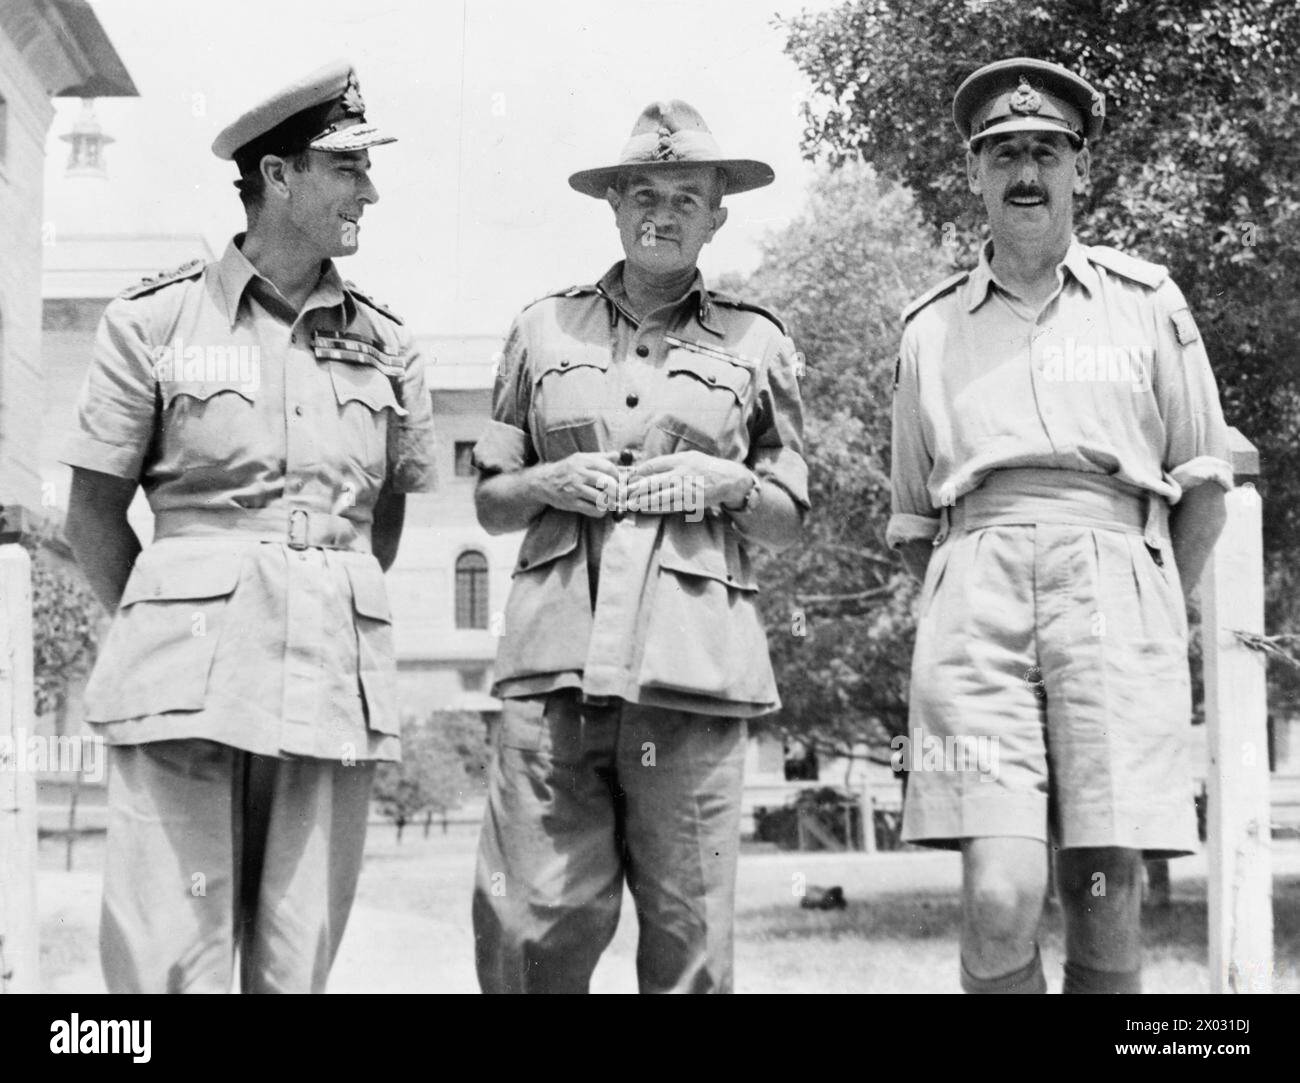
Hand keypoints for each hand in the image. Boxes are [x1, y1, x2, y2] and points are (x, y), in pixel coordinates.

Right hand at [532, 451, 621, 517]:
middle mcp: (579, 474)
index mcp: (583, 461)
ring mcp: (574, 489)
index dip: (618, 476)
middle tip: (619, 494)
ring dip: (610, 503)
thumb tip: (617, 455)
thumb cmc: (566, 469)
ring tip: (611, 502)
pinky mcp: (571, 502)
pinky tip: (600, 509)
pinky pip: (592, 510)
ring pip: (601, 498)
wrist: (542, 481)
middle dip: (617, 491)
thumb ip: (600, 457)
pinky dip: (600, 511)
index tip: (620, 481)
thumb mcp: (581, 458)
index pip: (608, 467)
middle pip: (607, 483)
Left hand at [626, 450, 753, 514]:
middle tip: (622, 493)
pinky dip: (654, 508)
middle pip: (651, 482)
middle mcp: (680, 474)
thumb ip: (670, 462)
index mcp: (679, 460)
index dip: (637, 472)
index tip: (628, 477)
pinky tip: (644, 509)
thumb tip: (649, 468)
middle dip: (634, 488)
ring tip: (629, 504)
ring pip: (658, 496)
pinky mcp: (689, 501)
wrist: (728, 479)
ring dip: (641, 501)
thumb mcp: (689, 457)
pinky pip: (668, 506)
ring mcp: (685, 489)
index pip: (652, 465)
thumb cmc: (705, 467)